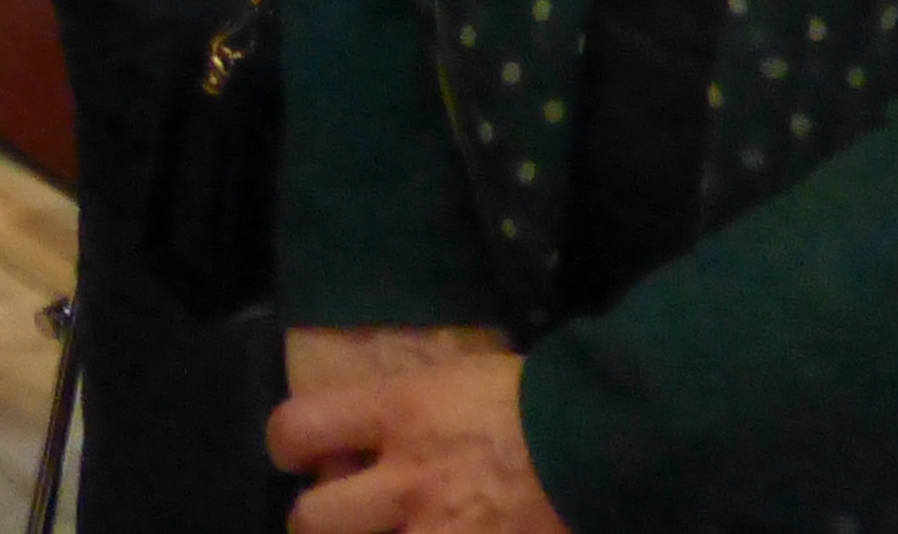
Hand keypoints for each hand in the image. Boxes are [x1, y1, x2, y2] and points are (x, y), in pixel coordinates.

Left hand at [273, 345, 562, 533]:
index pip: (298, 428)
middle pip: (312, 520)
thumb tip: (365, 431)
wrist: (612, 444)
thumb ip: (403, 409)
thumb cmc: (536, 400)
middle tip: (331, 517)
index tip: (295, 454)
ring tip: (388, 532)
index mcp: (400, 415)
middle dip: (314, 520)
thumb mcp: (455, 379)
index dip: (285, 444)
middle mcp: (409, 483)